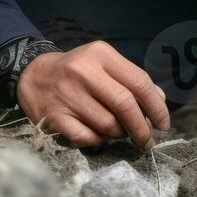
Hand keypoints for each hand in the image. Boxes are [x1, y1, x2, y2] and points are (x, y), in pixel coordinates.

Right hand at [17, 40, 170, 149]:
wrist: (32, 75)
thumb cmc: (77, 71)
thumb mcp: (103, 64)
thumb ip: (131, 79)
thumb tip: (159, 100)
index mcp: (101, 55)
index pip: (139, 82)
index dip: (156, 106)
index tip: (163, 123)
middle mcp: (84, 72)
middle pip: (125, 105)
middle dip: (142, 127)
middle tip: (147, 140)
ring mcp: (68, 95)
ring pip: (108, 125)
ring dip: (119, 134)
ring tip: (118, 132)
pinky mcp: (55, 116)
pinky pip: (87, 138)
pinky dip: (98, 141)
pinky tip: (98, 136)